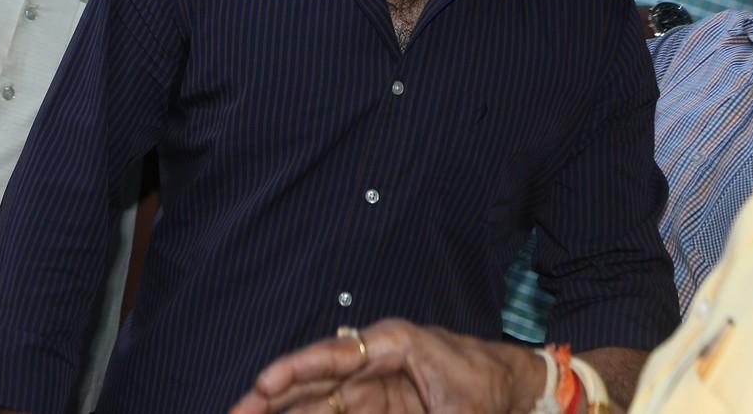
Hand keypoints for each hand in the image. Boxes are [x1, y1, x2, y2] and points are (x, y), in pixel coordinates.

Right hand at [229, 320, 538, 413]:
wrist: (516, 389)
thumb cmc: (489, 386)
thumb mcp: (462, 412)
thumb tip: (391, 410)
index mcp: (394, 345)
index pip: (335, 357)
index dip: (296, 371)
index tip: (264, 383)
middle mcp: (374, 361)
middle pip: (315, 378)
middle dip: (273, 395)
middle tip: (237, 410)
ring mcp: (372, 386)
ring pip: (317, 400)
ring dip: (284, 411)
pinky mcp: (376, 406)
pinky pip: (335, 413)